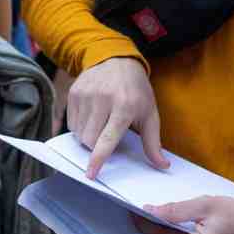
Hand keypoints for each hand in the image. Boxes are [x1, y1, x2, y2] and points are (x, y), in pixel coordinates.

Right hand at [69, 57, 168, 178]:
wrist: (116, 59)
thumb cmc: (136, 90)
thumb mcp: (150, 113)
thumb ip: (153, 142)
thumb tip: (162, 166)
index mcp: (124, 106)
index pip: (108, 139)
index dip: (98, 159)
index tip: (91, 174)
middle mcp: (102, 99)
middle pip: (90, 140)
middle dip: (96, 148)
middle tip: (107, 138)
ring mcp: (85, 94)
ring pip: (79, 134)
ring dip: (88, 138)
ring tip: (101, 125)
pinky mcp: (73, 93)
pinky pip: (71, 123)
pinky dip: (80, 128)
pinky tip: (92, 118)